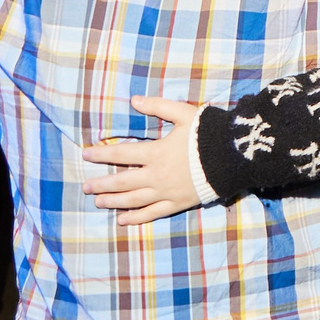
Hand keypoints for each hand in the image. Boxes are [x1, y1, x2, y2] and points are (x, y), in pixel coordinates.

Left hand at [80, 96, 210, 223]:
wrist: (234, 157)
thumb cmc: (209, 133)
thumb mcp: (184, 113)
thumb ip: (158, 106)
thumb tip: (134, 100)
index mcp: (156, 152)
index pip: (121, 154)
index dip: (102, 154)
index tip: (85, 155)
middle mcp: (157, 175)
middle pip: (123, 181)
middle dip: (102, 183)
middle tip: (85, 186)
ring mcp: (166, 192)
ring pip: (134, 199)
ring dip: (113, 201)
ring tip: (98, 202)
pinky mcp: (177, 203)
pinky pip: (152, 213)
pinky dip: (136, 217)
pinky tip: (122, 219)